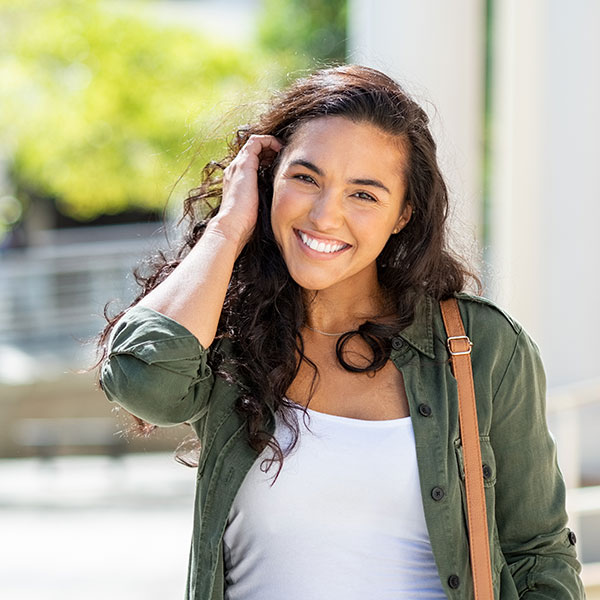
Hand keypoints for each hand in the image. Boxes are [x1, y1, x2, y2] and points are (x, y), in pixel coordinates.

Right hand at [213, 134, 282, 248]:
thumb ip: (264, 200)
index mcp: (236, 180)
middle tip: (283, 155)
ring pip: (254, 144)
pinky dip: (269, 141)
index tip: (280, 164)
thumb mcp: (257, 207)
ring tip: (283, 150)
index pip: (251, 162)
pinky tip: (281, 149)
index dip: (266, 158)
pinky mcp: (244, 163)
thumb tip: (281, 204)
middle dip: (269, 150)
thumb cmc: (245, 223)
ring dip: (270, 144)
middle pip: (252, 151)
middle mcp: (234, 170)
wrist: (232, 225)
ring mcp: (238, 165)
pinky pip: (256, 141)